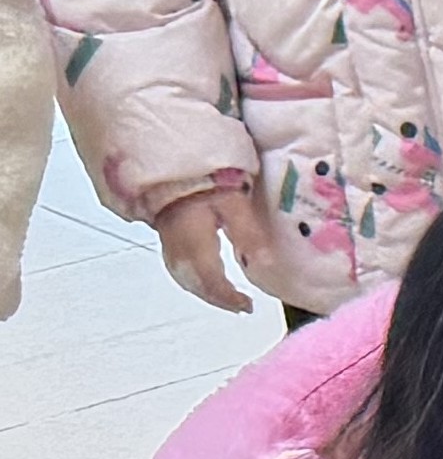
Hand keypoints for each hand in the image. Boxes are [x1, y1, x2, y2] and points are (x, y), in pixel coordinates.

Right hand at [150, 184, 255, 310]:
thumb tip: (263, 264)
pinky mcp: (162, 226)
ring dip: (201, 289)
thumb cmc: (206, 174)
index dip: (228, 297)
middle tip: (239, 307)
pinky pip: (174, 261)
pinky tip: (203, 274)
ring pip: (180, 274)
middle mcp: (175, 242)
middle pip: (192, 282)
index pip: (210, 280)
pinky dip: (190, 275)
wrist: (168, 151)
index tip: (248, 306)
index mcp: (194, 239)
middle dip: (215, 298)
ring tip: (225, 297)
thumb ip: (247, 233)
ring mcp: (165, 235)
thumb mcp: (234, 201)